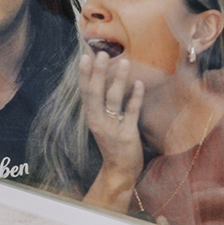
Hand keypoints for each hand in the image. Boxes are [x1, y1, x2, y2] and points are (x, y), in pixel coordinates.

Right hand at [79, 47, 144, 205]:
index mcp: (91, 116)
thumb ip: (103, 103)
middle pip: (95, 94)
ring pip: (113, 101)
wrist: (120, 170)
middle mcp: (98, 121)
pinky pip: (131, 113)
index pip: (84, 92)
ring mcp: (112, 128)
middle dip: (97, 73)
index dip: (84, 74)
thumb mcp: (103, 122)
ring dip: (118, 80)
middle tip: (100, 54)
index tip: (84, 56)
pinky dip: (135, 98)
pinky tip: (139, 84)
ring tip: (123, 62)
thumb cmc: (113, 143)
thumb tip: (106, 78)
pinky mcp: (127, 135)